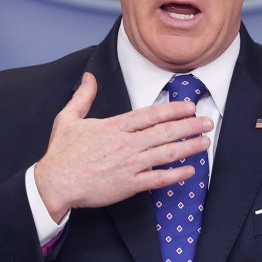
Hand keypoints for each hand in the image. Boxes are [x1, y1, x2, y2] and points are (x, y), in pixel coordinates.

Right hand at [34, 72, 212, 221]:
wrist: (54, 183)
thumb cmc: (61, 153)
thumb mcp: (68, 118)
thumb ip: (83, 96)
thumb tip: (89, 77)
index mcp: (114, 127)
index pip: (150, 114)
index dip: (173, 109)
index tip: (190, 106)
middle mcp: (126, 144)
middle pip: (164, 132)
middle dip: (189, 126)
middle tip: (207, 122)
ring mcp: (129, 165)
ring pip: (165, 154)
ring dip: (188, 147)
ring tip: (205, 143)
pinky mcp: (128, 185)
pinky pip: (157, 180)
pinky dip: (175, 175)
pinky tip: (189, 171)